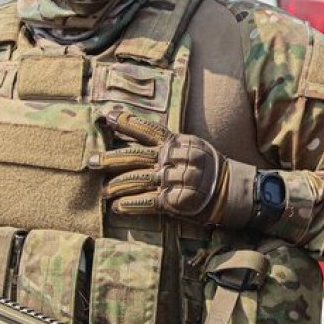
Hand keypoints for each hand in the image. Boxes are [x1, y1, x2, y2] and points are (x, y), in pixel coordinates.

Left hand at [92, 112, 257, 228]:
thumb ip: (167, 145)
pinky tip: (118, 207)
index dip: (126, 122)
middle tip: (90, 161)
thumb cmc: (210, 168)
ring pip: (137, 179)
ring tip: (103, 192)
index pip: (147, 130)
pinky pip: (148, 202)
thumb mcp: (192, 147)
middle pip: (135, 156)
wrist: (233, 190)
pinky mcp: (175, 201)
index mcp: (176, 142)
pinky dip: (131, 205)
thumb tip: (137, 142)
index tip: (106, 116)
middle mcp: (172, 158)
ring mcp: (173, 180)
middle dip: (109, 159)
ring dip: (116, 186)